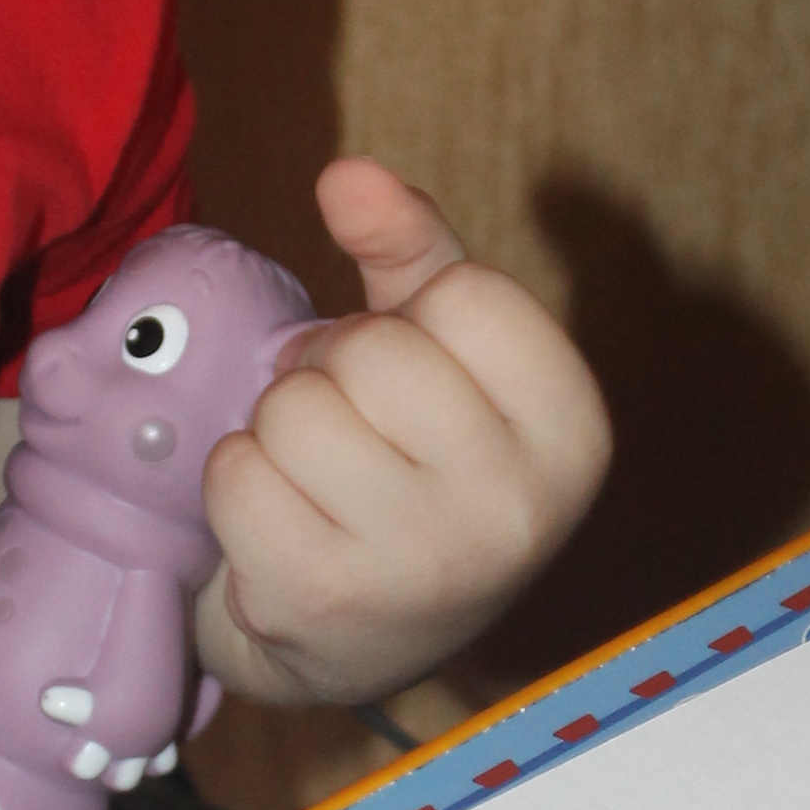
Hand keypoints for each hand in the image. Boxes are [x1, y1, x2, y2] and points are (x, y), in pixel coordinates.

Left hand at [196, 157, 608, 708]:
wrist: (370, 636)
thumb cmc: (416, 463)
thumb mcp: (446, 353)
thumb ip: (413, 249)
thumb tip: (345, 173)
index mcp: (574, 433)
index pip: (469, 295)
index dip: (416, 316)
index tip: (418, 370)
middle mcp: (516, 507)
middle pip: (371, 352)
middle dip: (335, 369)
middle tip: (352, 424)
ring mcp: (420, 563)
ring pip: (292, 409)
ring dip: (280, 426)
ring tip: (317, 472)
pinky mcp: (321, 598)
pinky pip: (236, 473)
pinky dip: (236, 481)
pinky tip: (281, 519)